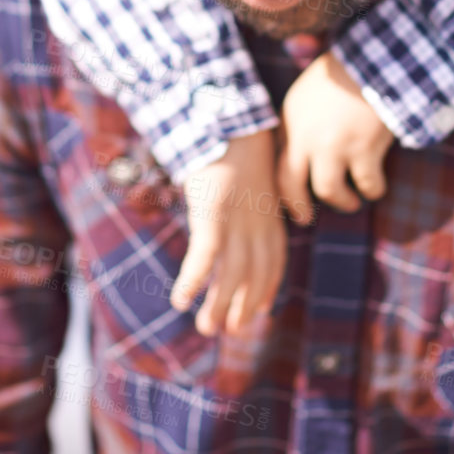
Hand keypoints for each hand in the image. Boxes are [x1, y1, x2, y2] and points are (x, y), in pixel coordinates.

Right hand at [170, 130, 285, 336]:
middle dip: (241, 307)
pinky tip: (180, 300)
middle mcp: (258, 226)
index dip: (265, 290)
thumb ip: (252, 203)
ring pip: (230, 275)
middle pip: (253, 276)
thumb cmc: (236, 147)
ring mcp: (236, 222)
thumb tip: (246, 212)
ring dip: (218, 305)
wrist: (228, 121)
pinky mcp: (212, 215)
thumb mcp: (252, 180)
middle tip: (229, 331)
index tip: (258, 312)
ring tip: (206, 328)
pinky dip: (193, 281)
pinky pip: (204, 257)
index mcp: (270, 217)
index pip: (273, 264)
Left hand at [278, 49, 393, 222]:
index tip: (290, 204)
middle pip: (292, 185)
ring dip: (342, 201)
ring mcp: (335, 145)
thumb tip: (293, 156)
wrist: (372, 61)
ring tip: (352, 201)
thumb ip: (296, 126)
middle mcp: (307, 137)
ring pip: (329, 191)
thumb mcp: (304, 96)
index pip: (276, 166)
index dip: (283, 191)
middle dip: (298, 207)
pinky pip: (367, 184)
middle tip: (306, 219)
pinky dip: (374, 189)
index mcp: (291, 122)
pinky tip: (376, 186)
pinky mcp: (364, 149)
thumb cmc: (341, 76)